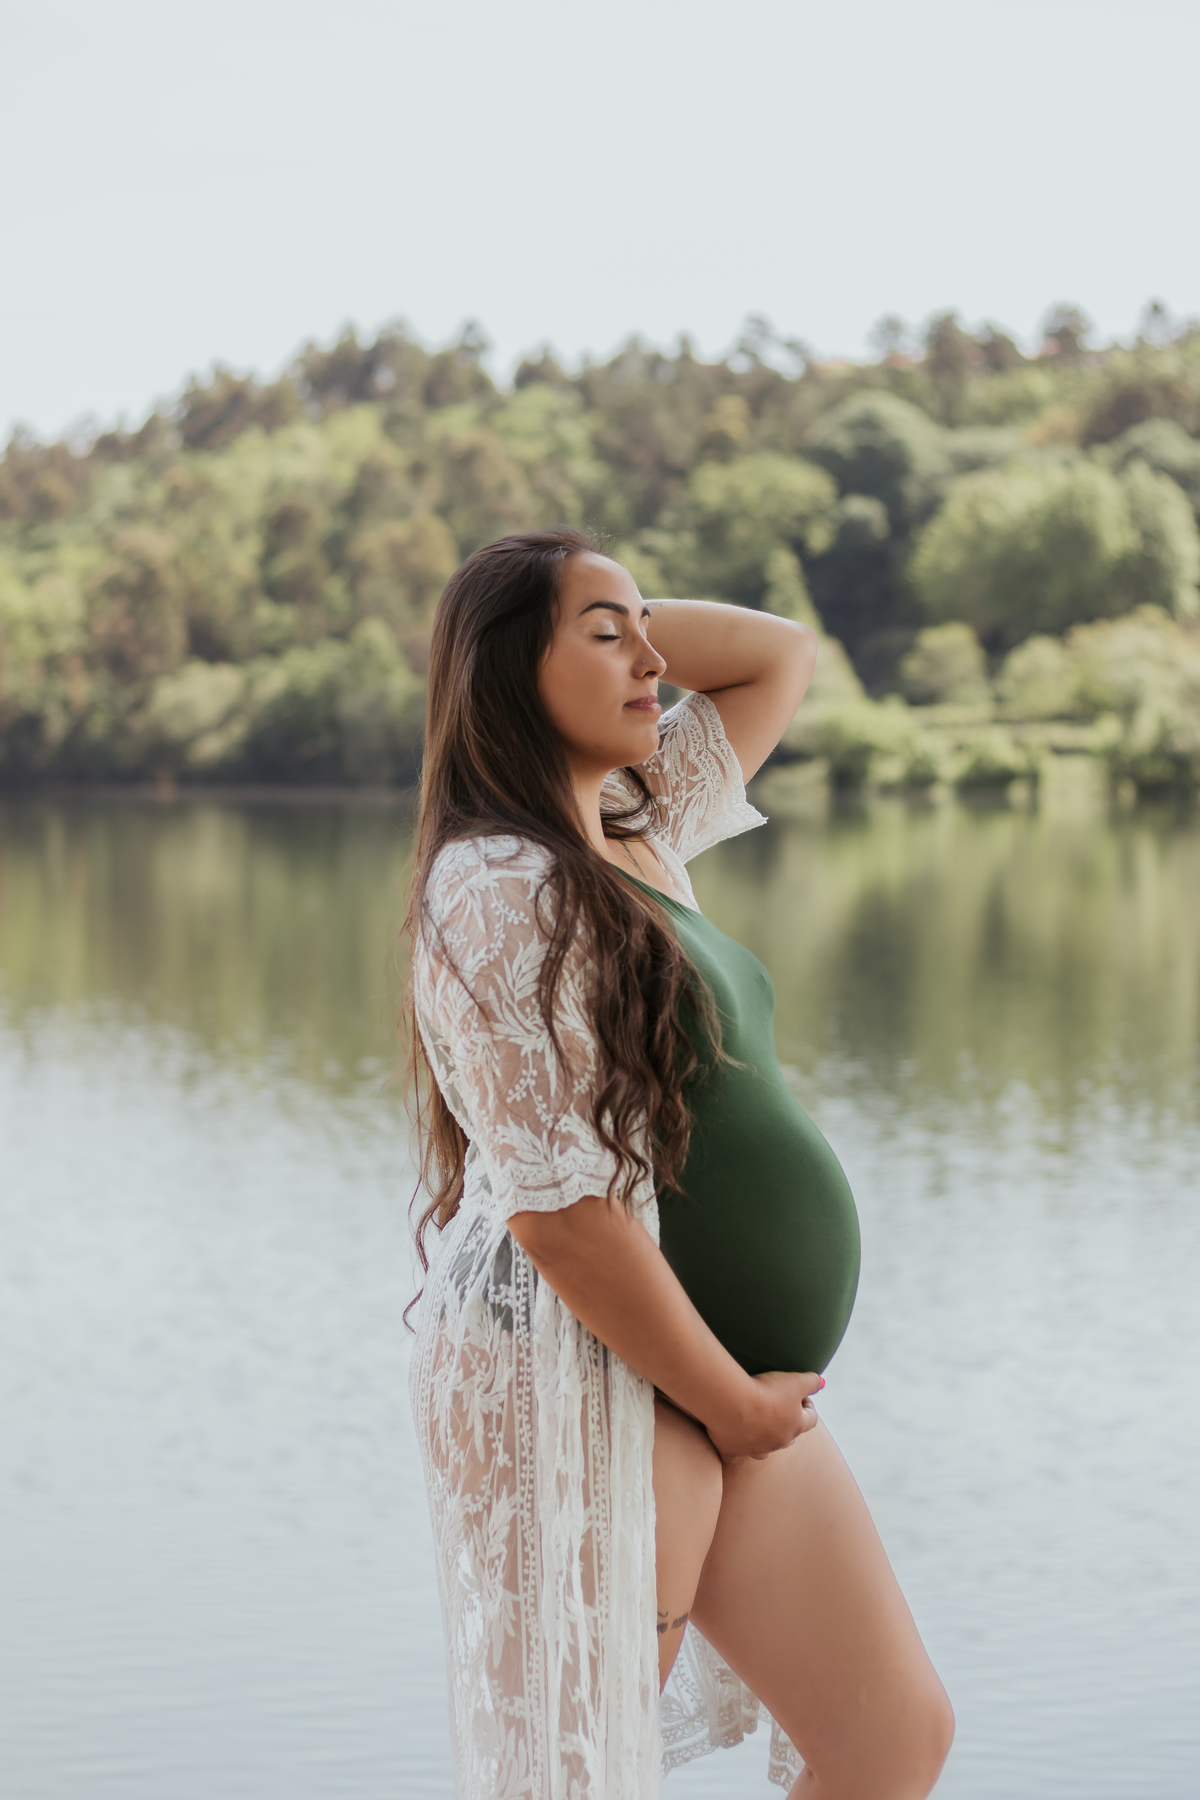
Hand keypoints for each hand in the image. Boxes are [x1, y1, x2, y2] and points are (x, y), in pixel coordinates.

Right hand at [706, 1369, 822, 1462]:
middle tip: (779, 1407)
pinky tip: (732, 1436)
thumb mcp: (795, 1381)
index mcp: (795, 1426)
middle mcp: (778, 1442)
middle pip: (790, 1437)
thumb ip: (811, 1382)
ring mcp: (755, 1448)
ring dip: (766, 1437)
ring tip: (758, 1423)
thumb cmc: (767, 1392)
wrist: (732, 1404)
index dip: (809, 1405)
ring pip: (766, 1449)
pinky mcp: (733, 1450)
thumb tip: (821, 1382)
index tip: (802, 1394)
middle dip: (788, 1423)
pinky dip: (736, 1445)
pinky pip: (736, 1452)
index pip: (811, 1419)